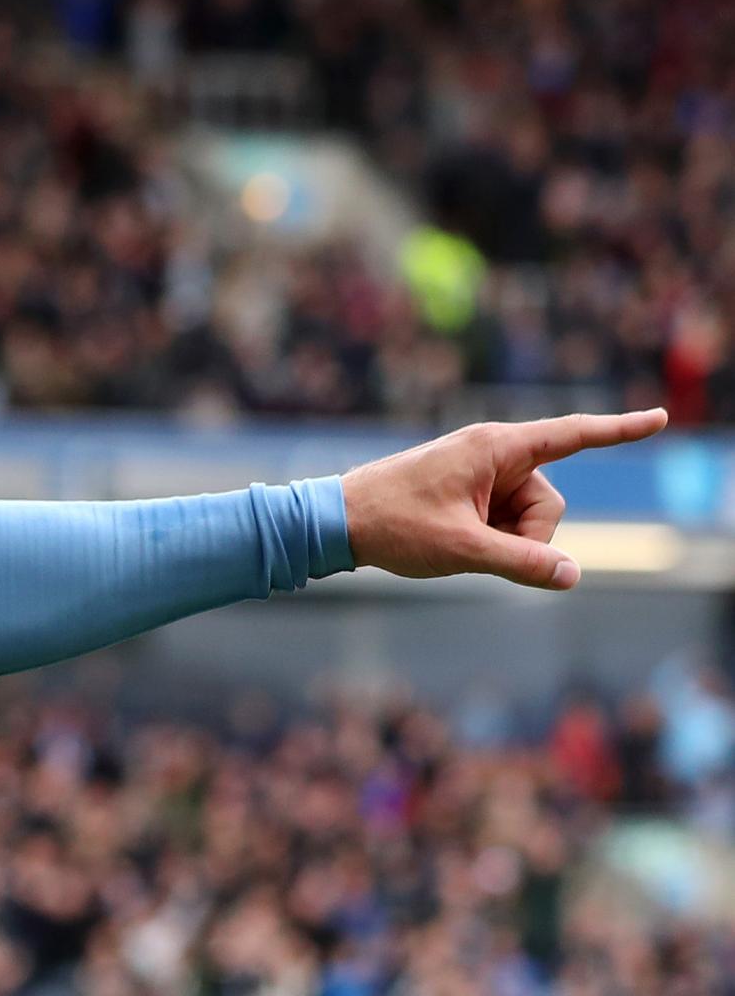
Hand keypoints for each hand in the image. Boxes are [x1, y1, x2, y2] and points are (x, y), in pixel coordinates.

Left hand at [340, 408, 667, 589]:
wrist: (335, 522)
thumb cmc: (393, 526)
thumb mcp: (462, 549)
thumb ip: (522, 563)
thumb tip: (571, 576)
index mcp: (495, 448)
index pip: (572, 436)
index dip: (618, 431)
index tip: (659, 419)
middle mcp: (492, 452)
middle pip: (547, 502)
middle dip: (526, 534)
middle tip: (473, 545)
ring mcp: (479, 472)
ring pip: (526, 517)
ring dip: (504, 539)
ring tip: (452, 540)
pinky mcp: (467, 491)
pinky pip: (502, 519)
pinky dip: (489, 537)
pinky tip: (450, 541)